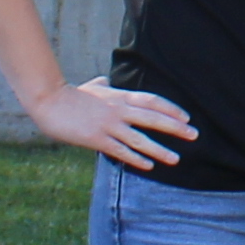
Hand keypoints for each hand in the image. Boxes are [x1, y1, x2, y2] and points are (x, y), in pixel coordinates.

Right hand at [24, 77, 194, 172]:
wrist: (50, 101)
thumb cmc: (70, 95)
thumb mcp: (91, 86)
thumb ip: (103, 84)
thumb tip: (105, 79)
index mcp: (120, 97)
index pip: (153, 101)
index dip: (171, 109)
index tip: (186, 118)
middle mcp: (119, 110)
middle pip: (153, 118)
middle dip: (176, 128)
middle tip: (194, 136)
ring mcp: (109, 125)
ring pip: (140, 138)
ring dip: (160, 150)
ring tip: (176, 159)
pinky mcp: (97, 139)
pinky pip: (121, 151)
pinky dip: (136, 158)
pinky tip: (148, 166)